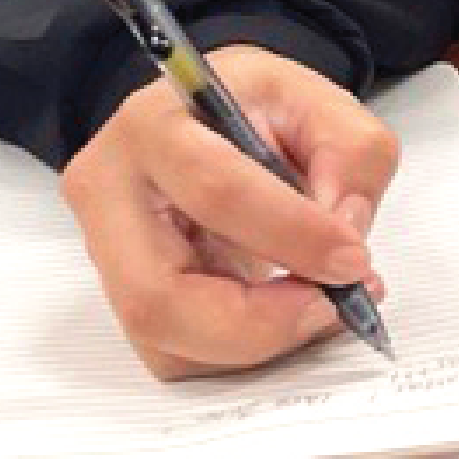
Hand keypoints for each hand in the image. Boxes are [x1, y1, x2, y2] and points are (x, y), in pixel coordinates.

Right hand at [58, 44, 398, 378]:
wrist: (207, 131)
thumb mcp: (314, 100)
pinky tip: (282, 316)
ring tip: (315, 307)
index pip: (214, 191)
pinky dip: (240, 354)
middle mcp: (108, 195)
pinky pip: (178, 359)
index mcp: (151, 126)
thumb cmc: (251, 112)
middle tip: (328, 306)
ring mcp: (106, 257)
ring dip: (254, 344)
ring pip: (165, 342)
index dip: (292, 234)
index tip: (352, 258)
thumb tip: (345, 228)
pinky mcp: (124, 302)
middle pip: (156, 296)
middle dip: (258, 323)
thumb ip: (351, 152)